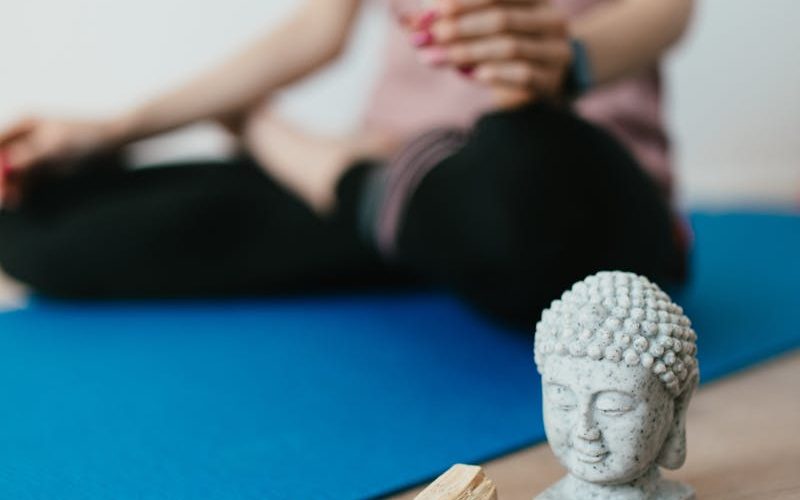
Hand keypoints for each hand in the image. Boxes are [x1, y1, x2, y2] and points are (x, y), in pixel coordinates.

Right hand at [0, 116, 121, 207]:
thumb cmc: (87, 137)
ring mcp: (36, 149)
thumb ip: (28, 157)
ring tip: (10, 201)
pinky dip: (23, 186)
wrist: (115, 140)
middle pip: (2, 158)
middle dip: (1, 177)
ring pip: (13, 169)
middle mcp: (25, 135)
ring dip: (10, 184)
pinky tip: (20, 197)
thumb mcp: (55, 147)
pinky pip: (28, 176)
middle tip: (3, 198)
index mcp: (23, 123)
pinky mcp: (48, 163)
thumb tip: (6, 168)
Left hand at [415, 0, 571, 106]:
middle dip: (459, 27)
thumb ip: (446, 20)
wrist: (545, 77)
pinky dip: (495, 74)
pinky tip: (472, 75)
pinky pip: (523, 74)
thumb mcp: (478, 26)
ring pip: (509, 47)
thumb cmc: (502, 45)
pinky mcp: (550, 79)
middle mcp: (549, 19)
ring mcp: (555, 49)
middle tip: (427, 36)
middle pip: (501, 18)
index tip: (430, 10)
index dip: (463, 0)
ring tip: (432, 58)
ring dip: (466, 52)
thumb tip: (405, 21)